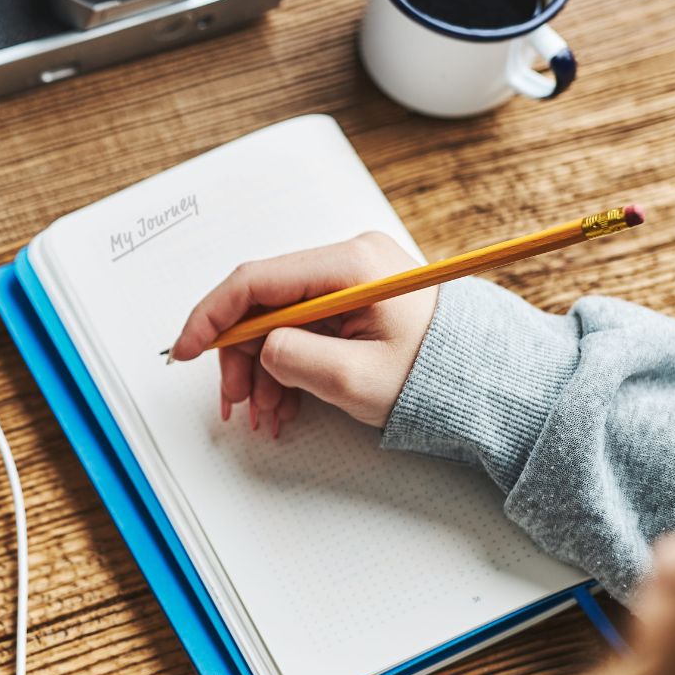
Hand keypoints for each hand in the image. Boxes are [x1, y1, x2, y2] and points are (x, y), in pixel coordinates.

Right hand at [168, 232, 436, 432]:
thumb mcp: (357, 379)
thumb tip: (259, 348)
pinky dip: (285, 363)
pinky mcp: (353, 299)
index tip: (185, 350)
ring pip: (277, 318)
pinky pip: (301, 326)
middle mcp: (347, 260)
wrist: (490, 383)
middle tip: (235, 402)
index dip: (211, 317)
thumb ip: (295, 358)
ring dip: (261, 368)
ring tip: (265, 413)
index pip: (255, 280)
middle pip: (262, 303)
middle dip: (240, 356)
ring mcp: (349, 278)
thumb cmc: (438, 378)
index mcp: (349, 266)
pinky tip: (283, 401)